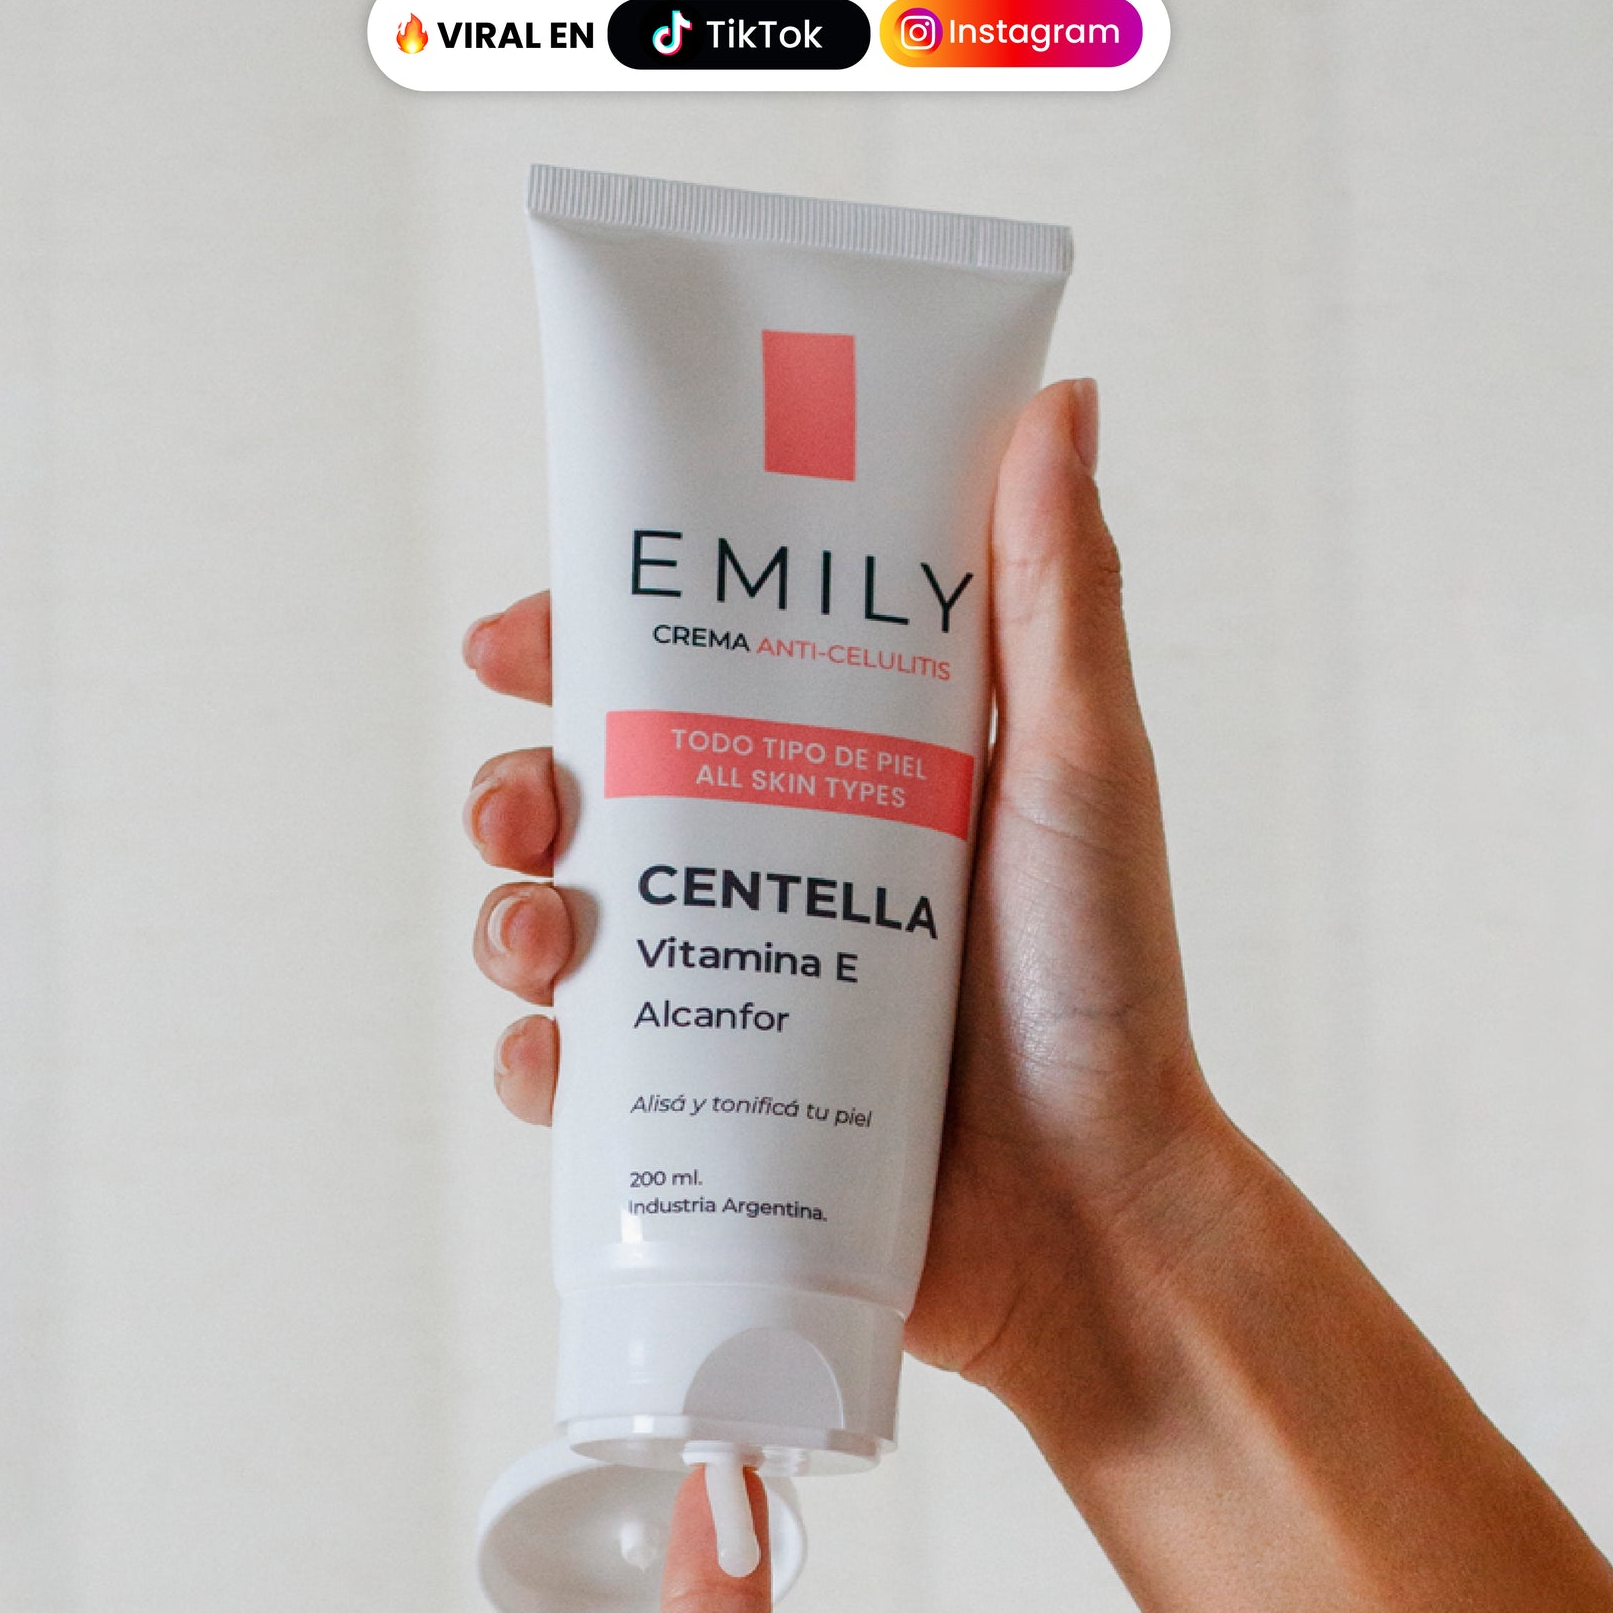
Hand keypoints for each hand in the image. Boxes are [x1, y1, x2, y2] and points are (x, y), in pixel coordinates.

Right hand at [461, 378, 1216, 1414]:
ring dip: (507, 915)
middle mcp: (772, 864)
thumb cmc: (1105, 983)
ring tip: (542, 939)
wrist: (1097, 1216)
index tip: (521, 632)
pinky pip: (581, 1077)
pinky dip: (539, 1064)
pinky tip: (552, 1059)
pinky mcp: (710, 1104)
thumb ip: (1060, 595)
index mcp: (842, 764)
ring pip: (559, 928)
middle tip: (519, 805)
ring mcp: (733, 986)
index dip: (586, 638)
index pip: (686, 668)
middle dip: (517, 786)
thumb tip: (1058, 396)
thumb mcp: (1084, 769)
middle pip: (590, 796)